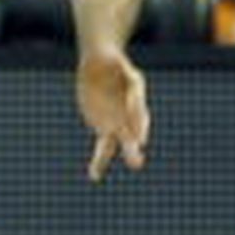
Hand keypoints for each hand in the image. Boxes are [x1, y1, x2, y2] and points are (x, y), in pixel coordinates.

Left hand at [77, 48, 149, 181]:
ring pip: (116, 144)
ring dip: (116, 158)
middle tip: (137, 163)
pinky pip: (104, 147)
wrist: (101, 65)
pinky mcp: (103, 126)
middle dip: (132, 148)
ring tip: (117, 173)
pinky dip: (99, 161)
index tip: (139, 139)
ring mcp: (116, 122)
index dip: (137, 124)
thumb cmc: (112, 61)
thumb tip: (112, 60)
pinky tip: (94, 175)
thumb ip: (115, 63)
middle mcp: (128, 113)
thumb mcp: (114, 59)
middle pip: (131, 133)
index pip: (137, 111)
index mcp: (135, 96)